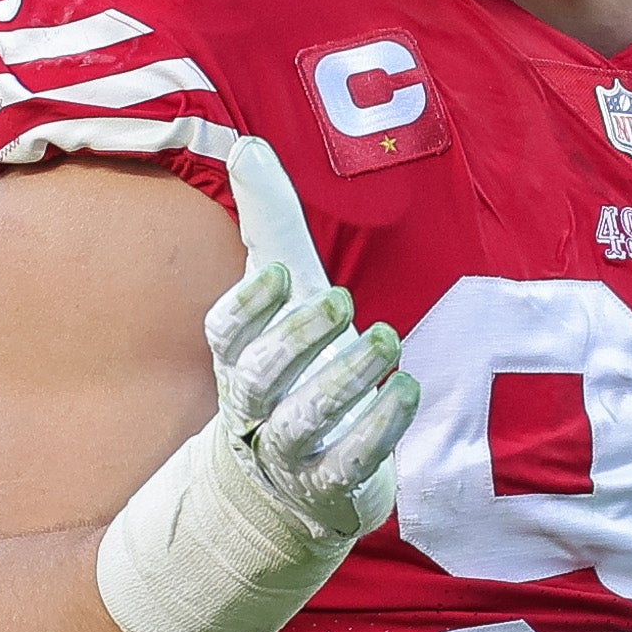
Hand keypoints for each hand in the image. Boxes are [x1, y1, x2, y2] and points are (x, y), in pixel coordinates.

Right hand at [206, 137, 418, 539]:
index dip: (247, 306)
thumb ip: (269, 224)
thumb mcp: (286, 294)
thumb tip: (247, 145)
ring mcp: (291, 453)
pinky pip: (351, 462)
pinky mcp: (332, 486)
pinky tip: (407, 388)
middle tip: (342, 298)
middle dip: (298, 338)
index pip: (224, 334)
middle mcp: (256, 407)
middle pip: (260, 378)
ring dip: (345, 378)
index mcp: (239, 359)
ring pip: (304, 421)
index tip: (279, 272)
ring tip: (387, 339)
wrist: (293, 481)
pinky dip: (379, 427)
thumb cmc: (292, 365)